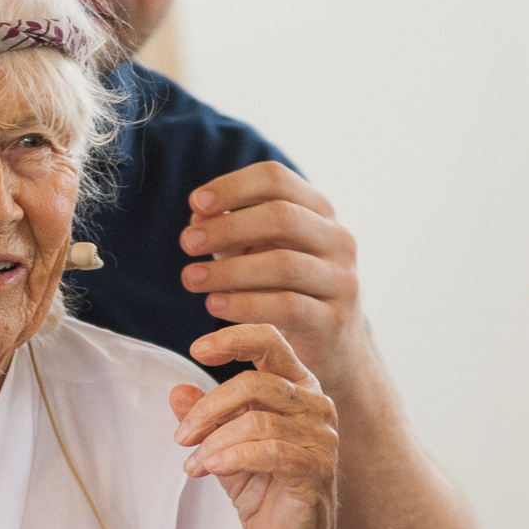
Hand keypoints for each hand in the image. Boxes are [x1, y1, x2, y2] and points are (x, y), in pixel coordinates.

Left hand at [169, 325, 340, 528]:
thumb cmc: (263, 491)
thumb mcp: (223, 446)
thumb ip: (204, 418)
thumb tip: (176, 391)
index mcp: (296, 387)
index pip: (270, 342)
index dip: (233, 339)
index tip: (197, 348)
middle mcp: (314, 404)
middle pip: (254, 382)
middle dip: (209, 408)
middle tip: (181, 436)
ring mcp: (321, 436)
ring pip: (257, 419)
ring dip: (215, 441)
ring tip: (194, 464)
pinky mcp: (316, 467)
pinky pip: (268, 450)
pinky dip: (232, 456)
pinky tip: (211, 468)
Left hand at [182, 163, 366, 382]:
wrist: (334, 349)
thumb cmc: (289, 290)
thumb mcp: (261, 253)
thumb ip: (232, 232)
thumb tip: (197, 216)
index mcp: (319, 211)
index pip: (276, 179)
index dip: (233, 186)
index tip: (196, 203)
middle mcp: (338, 239)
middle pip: (281, 216)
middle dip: (227, 227)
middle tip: (187, 243)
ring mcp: (341, 280)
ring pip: (283, 264)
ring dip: (229, 270)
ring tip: (190, 278)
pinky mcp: (333, 319)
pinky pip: (286, 306)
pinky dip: (245, 305)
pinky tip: (213, 305)